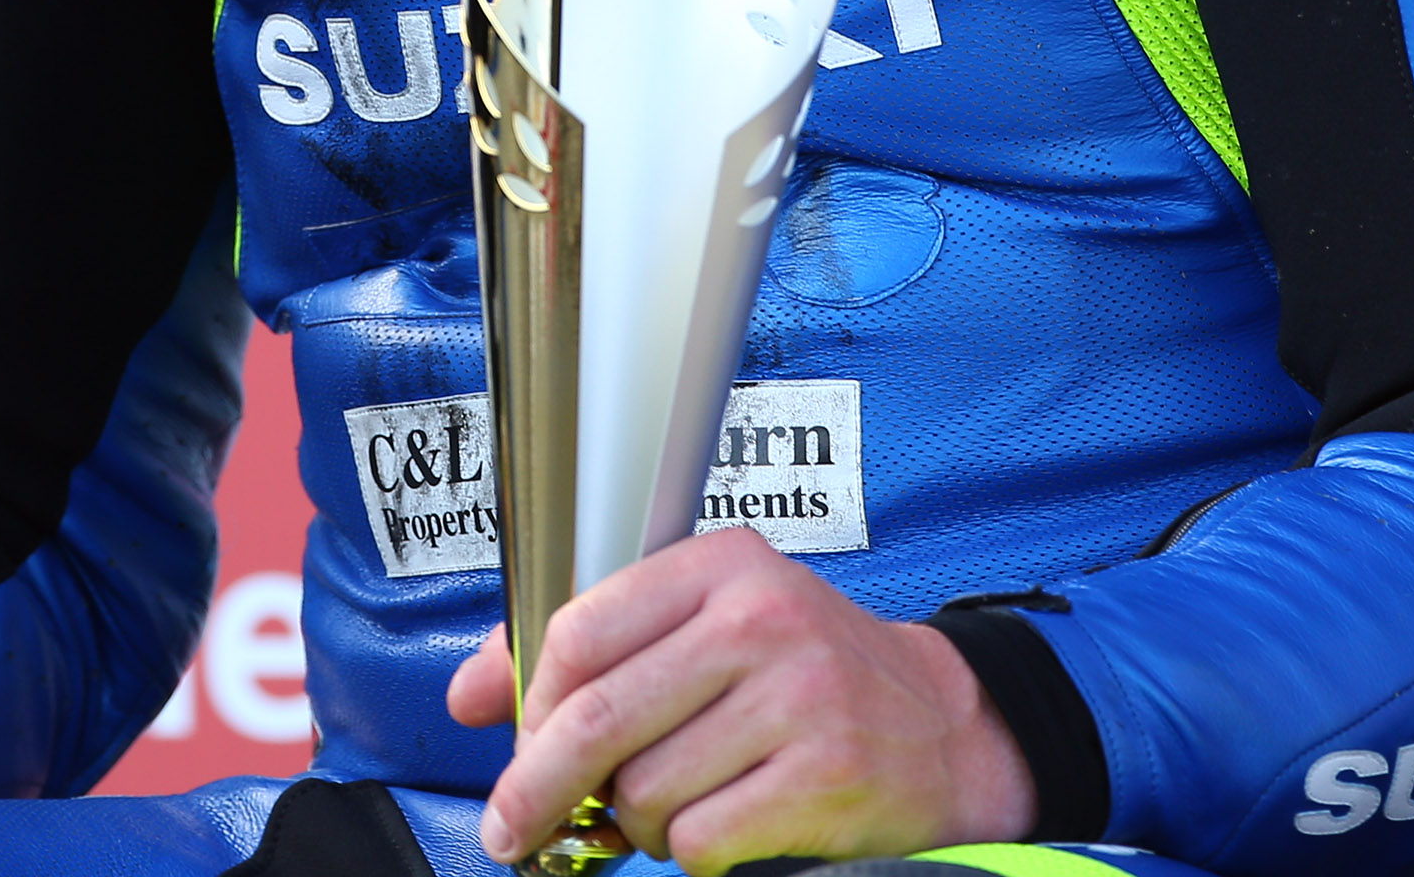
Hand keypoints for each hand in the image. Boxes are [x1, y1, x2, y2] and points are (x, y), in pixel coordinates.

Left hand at [446, 526, 1035, 874]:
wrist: (947, 730)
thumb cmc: (808, 676)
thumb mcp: (711, 625)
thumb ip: (593, 649)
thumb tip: (466, 696)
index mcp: (721, 565)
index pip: (578, 630)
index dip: (529, 703)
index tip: (519, 743)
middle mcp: (759, 621)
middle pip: (596, 720)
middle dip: (536, 789)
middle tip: (512, 828)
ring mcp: (797, 700)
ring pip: (643, 791)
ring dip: (639, 821)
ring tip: (682, 803)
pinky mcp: (824, 779)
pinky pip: (699, 839)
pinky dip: (694, 851)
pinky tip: (729, 826)